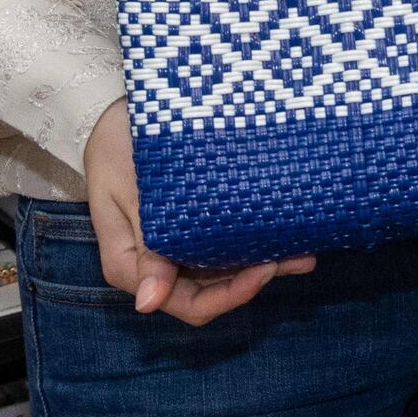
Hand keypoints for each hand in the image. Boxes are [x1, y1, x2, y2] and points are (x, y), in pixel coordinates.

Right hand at [81, 102, 314, 324]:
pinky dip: (255, 243)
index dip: (228, 296)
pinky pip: (226, 245)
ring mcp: (177, 248)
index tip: (262, 271)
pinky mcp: (193, 227)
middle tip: (296, 257)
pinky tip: (287, 234)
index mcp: (131, 267)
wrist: (112, 113)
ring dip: (265, 265)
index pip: (187, 303)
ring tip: (305, 252)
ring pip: (226, 272)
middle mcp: (158, 266)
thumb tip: (148, 303)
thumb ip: (144, 247)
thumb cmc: (116, 147)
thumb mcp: (126, 193)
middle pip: (213, 292)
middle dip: (255, 279)